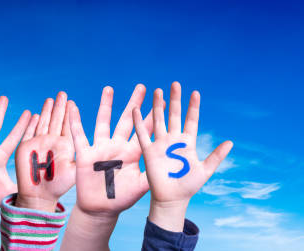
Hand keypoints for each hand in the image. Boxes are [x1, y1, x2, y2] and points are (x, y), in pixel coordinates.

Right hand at [14, 92, 75, 211]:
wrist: (39, 195)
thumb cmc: (58, 186)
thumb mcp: (74, 170)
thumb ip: (80, 156)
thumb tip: (94, 147)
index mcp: (64, 146)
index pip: (67, 125)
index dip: (69, 113)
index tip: (72, 101)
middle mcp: (51, 142)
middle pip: (55, 120)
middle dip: (58, 107)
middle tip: (62, 93)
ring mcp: (38, 144)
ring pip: (42, 123)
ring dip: (45, 111)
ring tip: (50, 99)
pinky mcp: (25, 148)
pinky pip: (28, 132)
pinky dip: (30, 123)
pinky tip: (32, 114)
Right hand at [69, 84, 156, 215]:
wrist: (100, 209)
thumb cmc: (121, 199)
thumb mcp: (140, 187)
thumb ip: (151, 174)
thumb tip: (169, 166)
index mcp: (132, 154)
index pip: (143, 131)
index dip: (151, 117)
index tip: (161, 102)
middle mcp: (117, 147)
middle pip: (126, 120)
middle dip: (134, 104)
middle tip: (142, 87)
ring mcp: (101, 148)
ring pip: (103, 122)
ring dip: (106, 105)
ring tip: (109, 88)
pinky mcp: (85, 154)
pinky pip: (78, 135)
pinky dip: (75, 121)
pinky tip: (73, 107)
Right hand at [132, 81, 232, 230]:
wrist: (172, 198)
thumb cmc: (188, 186)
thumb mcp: (205, 170)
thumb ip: (216, 156)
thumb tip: (231, 142)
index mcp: (188, 143)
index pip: (191, 120)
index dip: (193, 107)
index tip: (195, 93)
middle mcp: (174, 140)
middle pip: (174, 115)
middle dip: (175, 100)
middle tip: (175, 84)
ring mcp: (161, 144)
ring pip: (159, 120)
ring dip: (158, 106)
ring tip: (157, 91)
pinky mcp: (149, 151)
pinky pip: (143, 134)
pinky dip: (139, 122)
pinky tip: (136, 109)